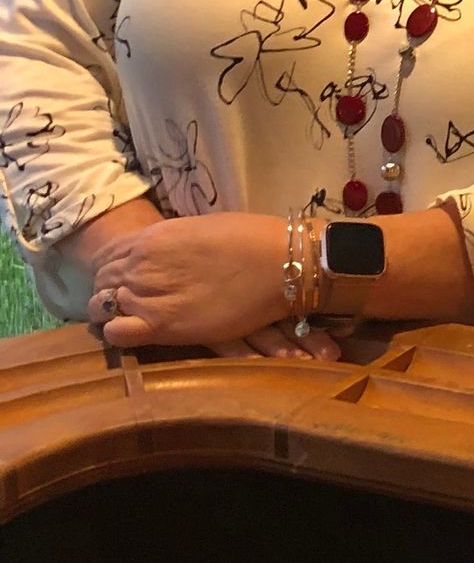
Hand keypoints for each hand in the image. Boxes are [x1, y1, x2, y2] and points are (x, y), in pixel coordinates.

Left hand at [85, 213, 335, 356]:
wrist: (282, 265)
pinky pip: (116, 333)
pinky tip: (137, 332)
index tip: (125, 279)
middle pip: (101, 282)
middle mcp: (141, 265)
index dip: (112, 269)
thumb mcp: (199, 229)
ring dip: (113, 313)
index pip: (106, 256)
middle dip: (110, 291)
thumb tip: (157, 254)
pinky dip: (118, 333)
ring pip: (102, 307)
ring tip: (136, 318)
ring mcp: (148, 296)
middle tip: (131, 301)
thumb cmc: (252, 240)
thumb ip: (168, 244)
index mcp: (150, 238)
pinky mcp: (163, 326)